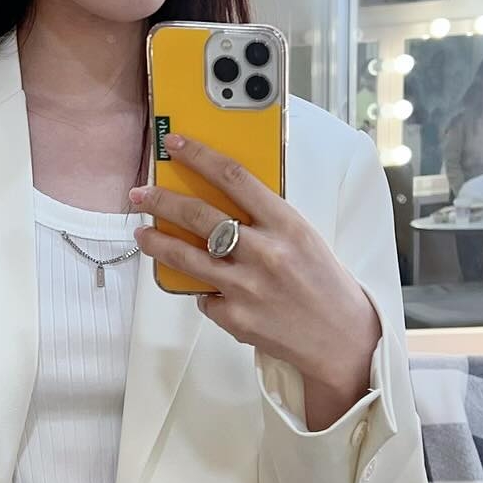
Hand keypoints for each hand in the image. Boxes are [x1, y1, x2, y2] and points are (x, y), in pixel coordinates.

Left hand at [129, 132, 379, 398]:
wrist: (341, 338)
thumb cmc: (323, 282)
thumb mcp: (303, 238)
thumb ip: (265, 219)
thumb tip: (219, 198)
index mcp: (286, 224)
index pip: (234, 177)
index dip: (199, 155)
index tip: (174, 144)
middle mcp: (264, 252)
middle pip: (199, 215)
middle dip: (161, 200)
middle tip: (141, 194)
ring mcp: (246, 287)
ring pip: (185, 256)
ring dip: (156, 241)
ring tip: (142, 233)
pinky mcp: (234, 318)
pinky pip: (203, 296)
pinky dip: (202, 290)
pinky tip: (207, 288)